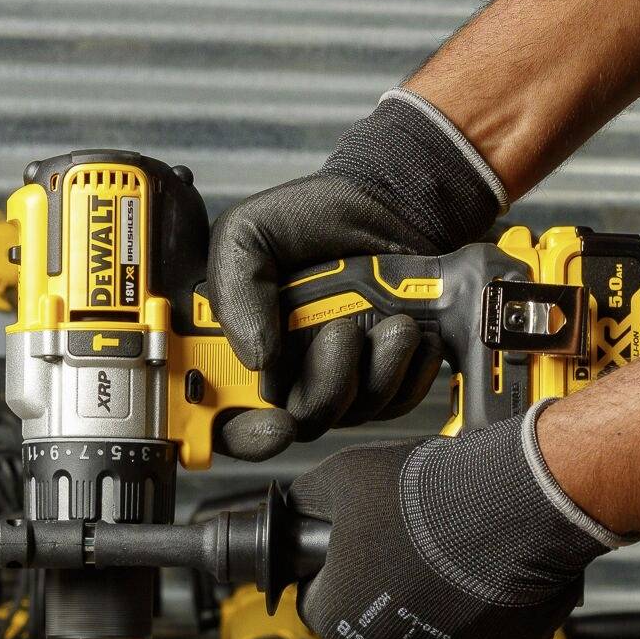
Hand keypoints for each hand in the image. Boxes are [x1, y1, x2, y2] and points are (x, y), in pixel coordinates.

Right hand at [206, 89, 503, 459]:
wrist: (390, 203)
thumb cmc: (314, 218)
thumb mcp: (248, 234)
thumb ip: (235, 290)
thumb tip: (257, 359)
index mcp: (242, 346)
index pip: (227, 418)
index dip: (246, 435)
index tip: (275, 426)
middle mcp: (289, 372)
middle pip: (300, 423)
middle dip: (327, 386)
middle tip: (342, 331)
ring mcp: (340, 378)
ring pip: (356, 412)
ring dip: (378, 368)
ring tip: (391, 319)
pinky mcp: (389, 377)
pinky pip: (401, 400)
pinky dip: (412, 369)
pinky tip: (412, 330)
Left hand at [288, 406, 626, 638]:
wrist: (514, 501)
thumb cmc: (429, 493)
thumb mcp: (342, 475)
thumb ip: (307, 499)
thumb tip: (295, 507)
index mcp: (337, 616)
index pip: (317, 598)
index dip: (333, 564)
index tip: (355, 541)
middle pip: (373, 619)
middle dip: (385, 582)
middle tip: (408, 537)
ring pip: (427, 627)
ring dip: (433, 596)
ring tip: (452, 546)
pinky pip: (479, 632)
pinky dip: (480, 606)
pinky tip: (485, 565)